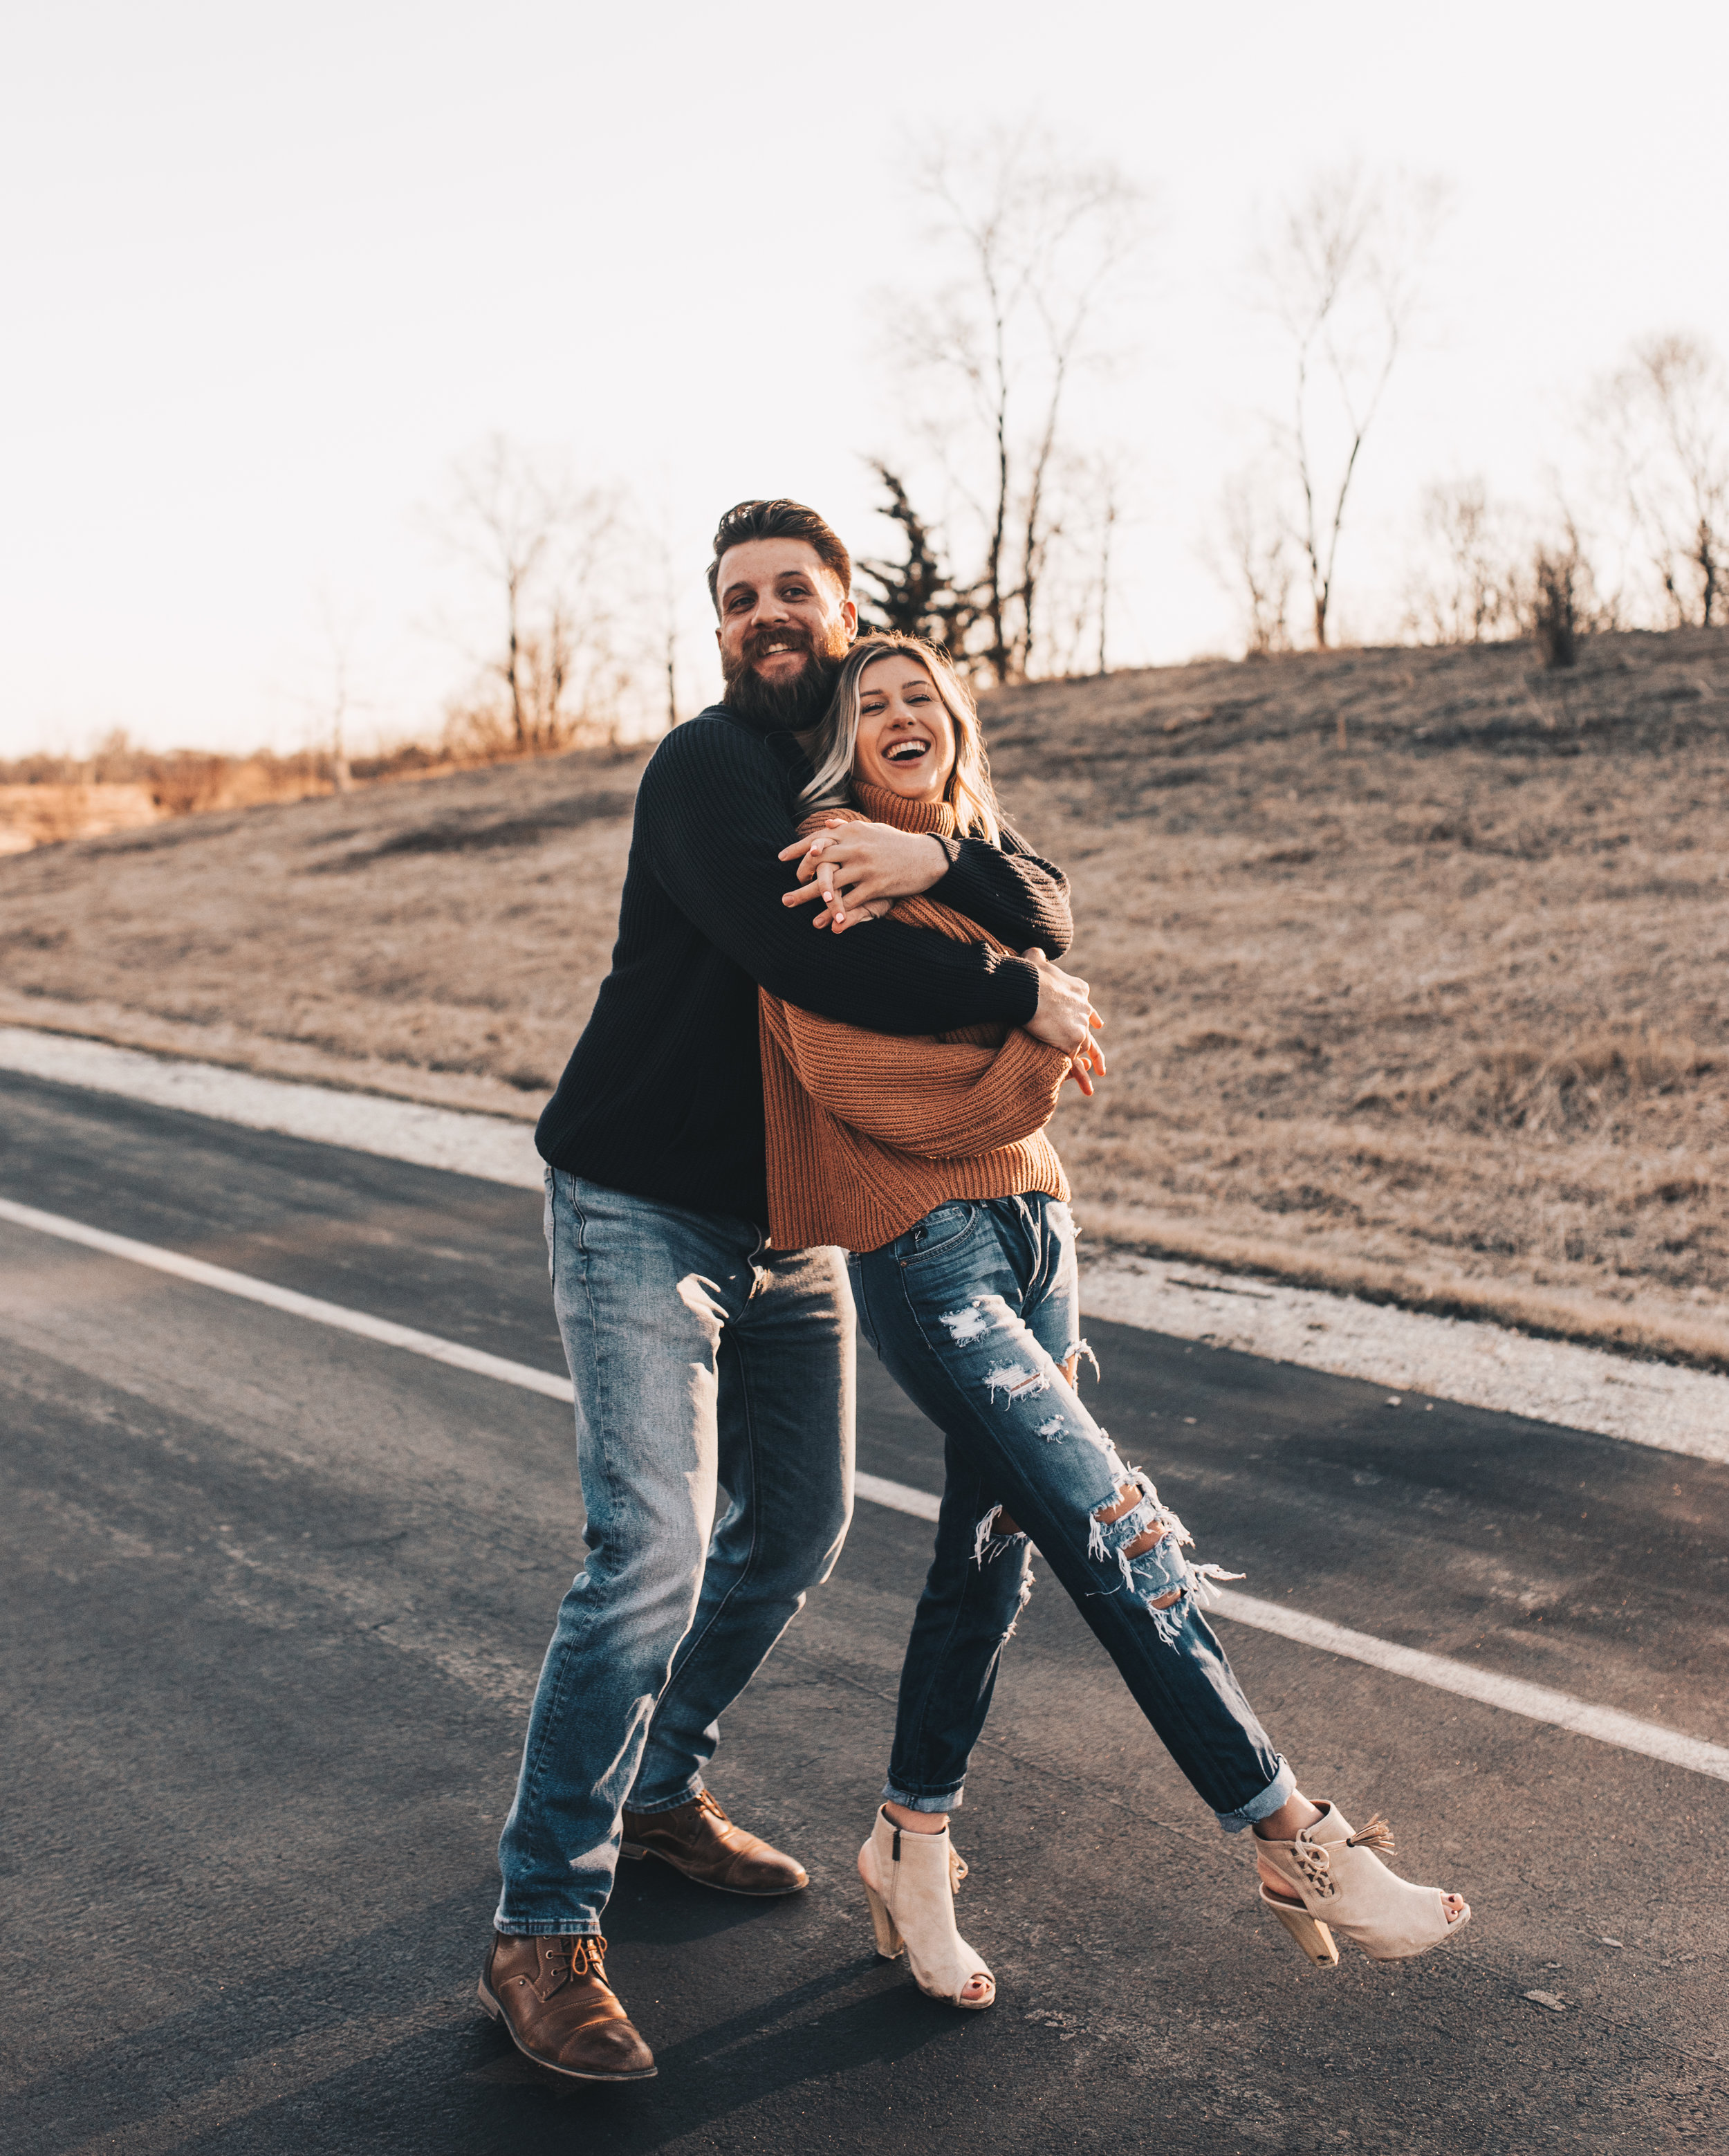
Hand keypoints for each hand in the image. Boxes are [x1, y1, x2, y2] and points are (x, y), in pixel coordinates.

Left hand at [779, 821, 948, 930]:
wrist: (928, 857)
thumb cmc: (899, 843)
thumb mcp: (874, 829)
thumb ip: (850, 828)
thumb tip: (829, 824)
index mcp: (853, 832)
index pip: (818, 838)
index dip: (797, 848)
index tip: (781, 857)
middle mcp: (856, 847)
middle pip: (818, 861)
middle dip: (799, 876)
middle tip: (788, 890)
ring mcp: (865, 867)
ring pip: (830, 884)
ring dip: (808, 897)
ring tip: (793, 905)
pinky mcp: (877, 885)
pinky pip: (851, 901)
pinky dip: (837, 913)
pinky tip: (827, 923)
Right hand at [1022, 946, 1106, 1095]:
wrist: (1028, 989)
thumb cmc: (1028, 973)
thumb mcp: (1034, 958)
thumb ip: (1037, 956)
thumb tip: (1033, 952)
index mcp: (1079, 990)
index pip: (1088, 1006)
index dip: (1092, 1017)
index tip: (1098, 1025)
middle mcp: (1084, 1010)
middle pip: (1091, 1032)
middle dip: (1095, 1048)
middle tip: (1100, 1062)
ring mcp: (1079, 1028)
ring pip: (1087, 1051)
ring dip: (1094, 1065)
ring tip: (1096, 1078)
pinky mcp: (1071, 1044)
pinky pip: (1075, 1065)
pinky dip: (1081, 1078)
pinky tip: (1088, 1089)